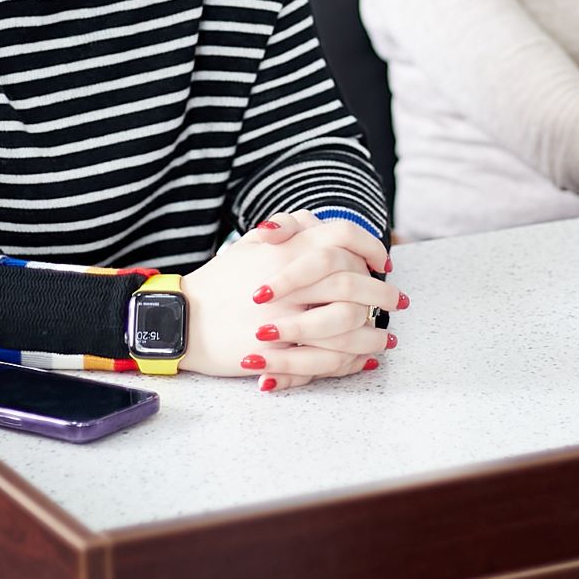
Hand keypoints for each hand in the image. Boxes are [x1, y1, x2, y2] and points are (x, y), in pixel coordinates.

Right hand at [177, 213, 400, 389]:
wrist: (183, 320)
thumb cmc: (216, 284)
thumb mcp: (248, 246)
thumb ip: (284, 230)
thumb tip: (315, 222)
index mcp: (286, 248)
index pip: (342, 237)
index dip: (369, 247)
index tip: (382, 261)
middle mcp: (291, 277)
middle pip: (354, 279)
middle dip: (381, 292)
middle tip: (396, 300)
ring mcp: (288, 313)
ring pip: (348, 318)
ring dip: (374, 328)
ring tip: (387, 335)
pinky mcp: (282, 347)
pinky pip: (329, 352)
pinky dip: (353, 355)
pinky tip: (366, 355)